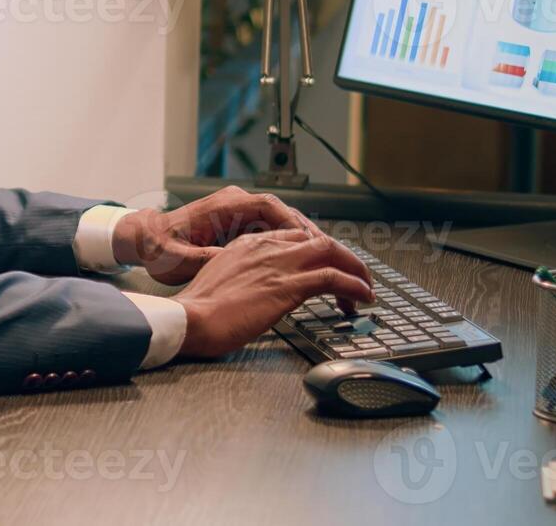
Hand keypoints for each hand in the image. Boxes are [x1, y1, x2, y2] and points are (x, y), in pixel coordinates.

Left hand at [111, 185, 324, 284]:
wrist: (143, 239)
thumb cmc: (157, 247)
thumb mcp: (180, 260)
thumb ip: (208, 258)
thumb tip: (235, 261)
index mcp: (223, 206)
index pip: (269, 207)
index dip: (293, 225)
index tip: (311, 244)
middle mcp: (235, 204)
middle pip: (283, 213)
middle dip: (309, 234)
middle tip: (332, 256)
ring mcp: (238, 212)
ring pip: (282, 222)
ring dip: (303, 240)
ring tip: (325, 262)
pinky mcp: (239, 224)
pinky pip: (272, 230)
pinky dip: (289, 245)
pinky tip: (302, 264)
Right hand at [173, 230, 374, 358]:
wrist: (189, 319)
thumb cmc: (198, 311)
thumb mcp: (220, 283)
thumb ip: (242, 278)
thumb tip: (255, 293)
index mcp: (247, 244)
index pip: (294, 237)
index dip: (317, 252)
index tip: (327, 268)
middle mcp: (266, 247)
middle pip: (318, 240)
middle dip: (342, 257)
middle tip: (355, 278)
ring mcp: (279, 264)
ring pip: (332, 252)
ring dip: (355, 270)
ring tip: (366, 289)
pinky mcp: (288, 286)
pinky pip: (334, 277)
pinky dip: (354, 285)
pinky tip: (362, 297)